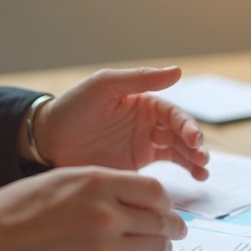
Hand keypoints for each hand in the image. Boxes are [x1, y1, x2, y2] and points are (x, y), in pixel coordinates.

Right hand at [0, 167, 186, 250]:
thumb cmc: (15, 212)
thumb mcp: (59, 181)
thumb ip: (100, 186)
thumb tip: (135, 197)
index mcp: (96, 184)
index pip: (154, 191)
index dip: (165, 202)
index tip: (166, 209)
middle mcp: (106, 214)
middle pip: (160, 221)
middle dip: (171, 227)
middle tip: (175, 232)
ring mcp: (103, 249)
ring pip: (154, 248)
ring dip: (159, 248)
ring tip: (155, 248)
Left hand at [30, 67, 209, 179]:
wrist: (48, 140)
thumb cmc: (74, 107)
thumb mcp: (105, 87)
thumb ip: (140, 79)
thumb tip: (178, 70)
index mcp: (145, 103)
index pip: (174, 115)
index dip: (187, 127)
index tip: (193, 140)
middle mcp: (149, 124)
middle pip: (182, 135)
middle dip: (196, 147)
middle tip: (202, 159)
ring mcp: (144, 145)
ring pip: (179, 152)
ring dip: (195, 160)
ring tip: (203, 172)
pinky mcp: (137, 166)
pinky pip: (166, 169)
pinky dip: (184, 172)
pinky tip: (196, 179)